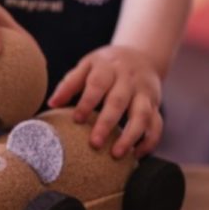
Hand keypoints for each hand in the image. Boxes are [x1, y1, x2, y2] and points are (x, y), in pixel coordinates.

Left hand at [48, 45, 162, 158]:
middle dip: (107, 123)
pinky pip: (157, 125)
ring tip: (117, 154)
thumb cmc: (106, 66)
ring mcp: (145, 92)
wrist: (141, 55)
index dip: (87, 102)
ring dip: (131, 136)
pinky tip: (136, 155)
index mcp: (108, 68)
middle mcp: (128, 79)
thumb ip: (70, 83)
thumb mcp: (87, 65)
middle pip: (119, 101)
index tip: (76, 120)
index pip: (97, 84)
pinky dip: (149, 141)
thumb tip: (51, 103)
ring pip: (142, 115)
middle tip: (94, 144)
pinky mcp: (155, 105)